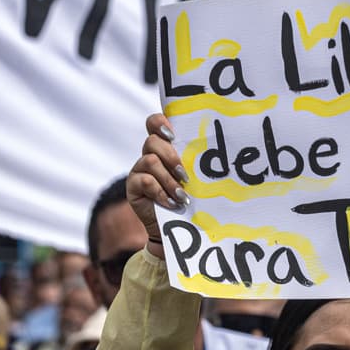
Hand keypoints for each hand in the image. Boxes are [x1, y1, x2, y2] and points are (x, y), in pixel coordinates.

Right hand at [127, 113, 189, 255]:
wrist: (178, 227)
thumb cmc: (191, 196)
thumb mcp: (195, 177)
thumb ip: (195, 161)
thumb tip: (217, 154)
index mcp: (164, 147)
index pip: (154, 123)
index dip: (159, 123)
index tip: (172, 134)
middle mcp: (149, 155)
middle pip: (152, 141)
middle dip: (171, 157)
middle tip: (185, 174)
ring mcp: (139, 170)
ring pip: (150, 161)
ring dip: (169, 179)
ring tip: (182, 195)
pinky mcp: (133, 186)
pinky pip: (145, 181)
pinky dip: (161, 192)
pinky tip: (172, 203)